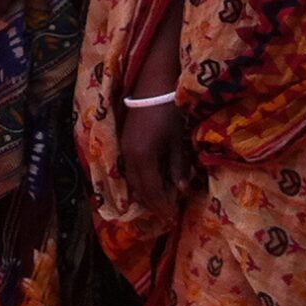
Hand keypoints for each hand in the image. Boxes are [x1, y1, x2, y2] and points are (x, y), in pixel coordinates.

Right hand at [120, 100, 196, 222]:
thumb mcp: (179, 141)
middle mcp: (129, 156)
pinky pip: (130, 170)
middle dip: (153, 204)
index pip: (151, 191)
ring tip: (160, 202)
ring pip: (132, 180)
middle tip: (168, 215)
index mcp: (142, 157)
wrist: (153, 86)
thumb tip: (181, 191)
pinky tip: (152, 183)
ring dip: (146, 193)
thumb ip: (178, 167)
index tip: (173, 219)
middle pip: (139, 188)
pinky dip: (141, 181)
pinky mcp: (125, 142)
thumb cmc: (169, 112)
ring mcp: (124, 149)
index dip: (162, 207)